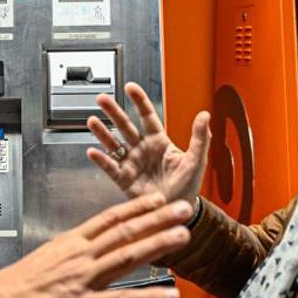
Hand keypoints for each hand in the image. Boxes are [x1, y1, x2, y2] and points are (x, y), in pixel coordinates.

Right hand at [0, 194, 192, 297]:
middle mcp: (80, 257)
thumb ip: (65, 257)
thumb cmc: (12, 288)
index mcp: (70, 244)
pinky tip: (169, 295)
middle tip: (182, 208)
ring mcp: (84, 279)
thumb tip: (77, 255)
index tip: (155, 199)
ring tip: (183, 236)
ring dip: (159, 244)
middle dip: (158, 218)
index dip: (136, 207)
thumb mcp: (41, 260)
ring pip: (128, 255)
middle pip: (125, 231)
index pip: (109, 219)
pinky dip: (149, 297)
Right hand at [87, 82, 209, 205]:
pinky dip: (101, 160)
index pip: (147, 117)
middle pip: (125, 126)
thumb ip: (200, 138)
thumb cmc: (188, 185)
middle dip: (114, 112)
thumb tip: (205, 115)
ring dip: (103, 133)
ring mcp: (132, 164)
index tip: (130, 87)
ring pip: (114, 144)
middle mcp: (142, 149)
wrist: (177, 209)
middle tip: (101, 99)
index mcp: (159, 142)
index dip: (139, 102)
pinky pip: (111, 168)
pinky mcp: (124, 180)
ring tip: (92, 121)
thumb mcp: (197, 160)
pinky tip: (93, 152)